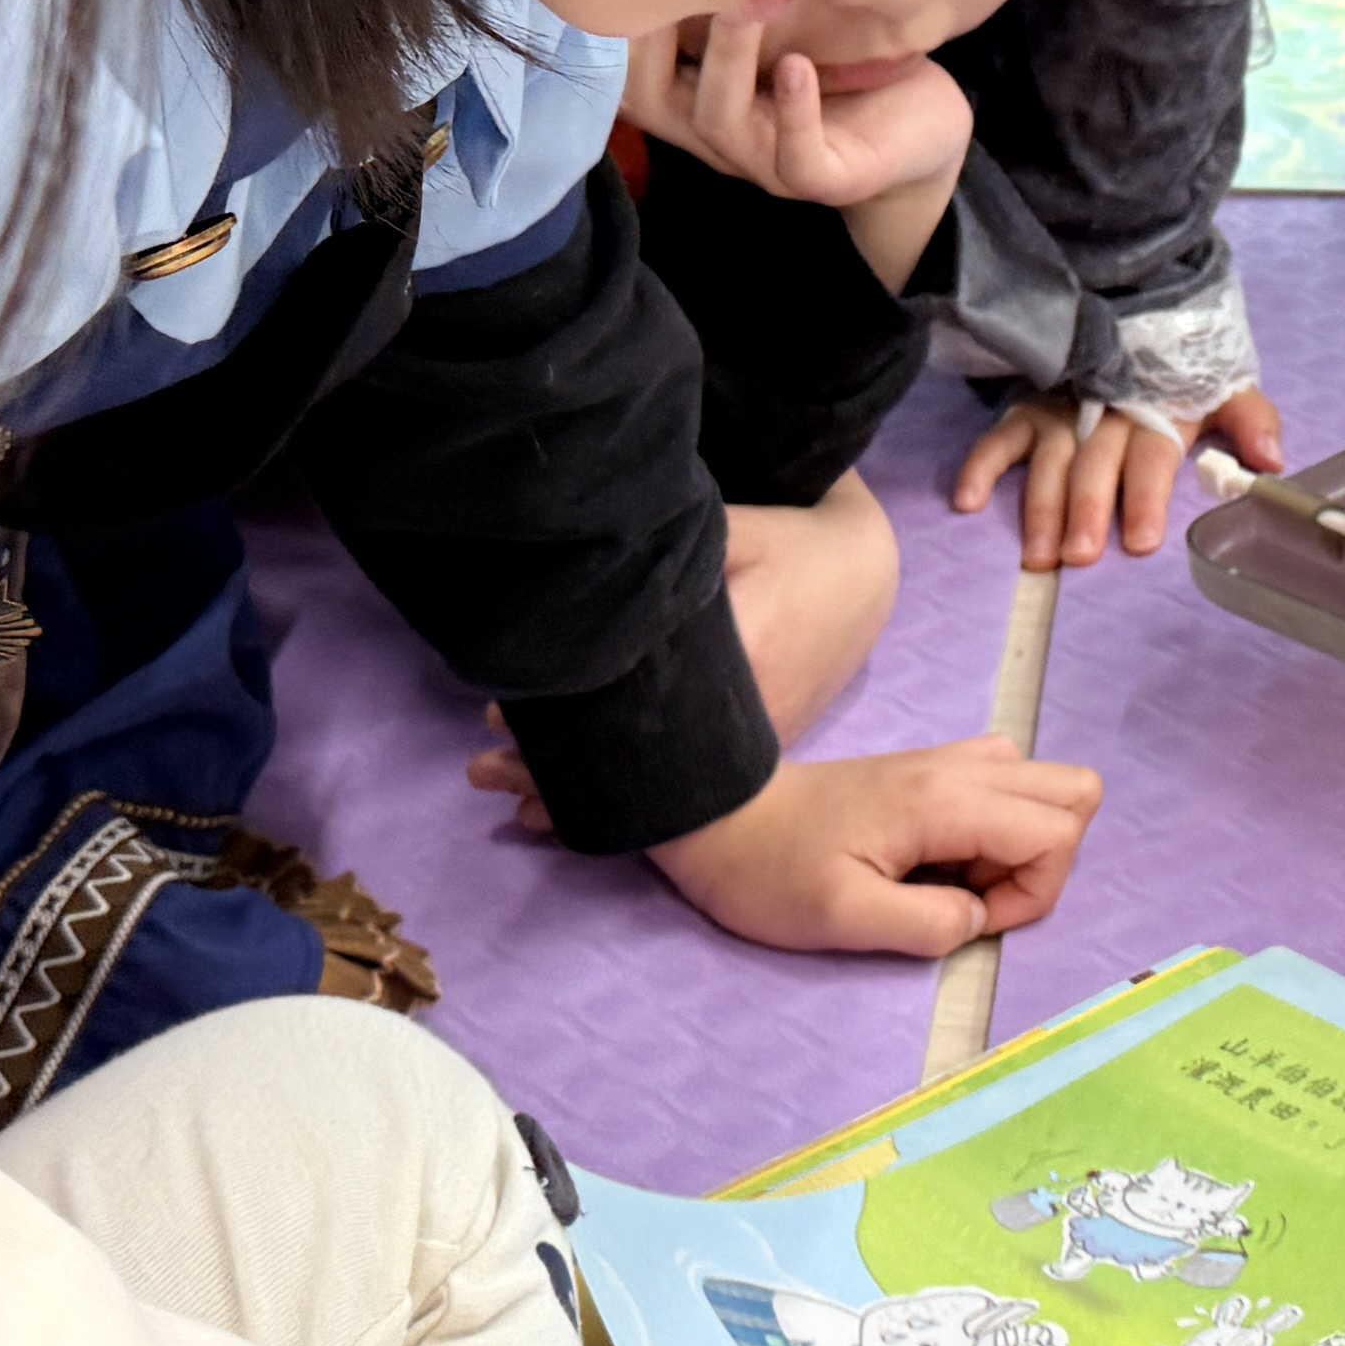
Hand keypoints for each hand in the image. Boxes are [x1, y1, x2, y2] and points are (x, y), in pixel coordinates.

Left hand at [462, 488, 909, 823]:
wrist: (863, 571)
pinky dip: (632, 800)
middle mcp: (746, 720)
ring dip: (585, 794)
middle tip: (481, 770)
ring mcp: (755, 745)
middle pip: (637, 761)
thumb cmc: (789, 538)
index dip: (563, 722)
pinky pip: (684, 790)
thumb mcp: (728, 530)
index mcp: (736, 661)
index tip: (498, 719)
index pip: (635, 708)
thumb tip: (581, 582)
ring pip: (657, 786)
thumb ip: (662, 559)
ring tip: (512, 808)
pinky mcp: (759, 751)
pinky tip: (579, 815)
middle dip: (555, 772)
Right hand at [628, 12, 973, 216]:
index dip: (613, 19)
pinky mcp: (824, 179)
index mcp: (697, 93)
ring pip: (718, 120)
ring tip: (745, 5)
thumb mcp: (784, 17)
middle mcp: (718, 130)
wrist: (924, 131)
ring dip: (726, 59)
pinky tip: (796, 67)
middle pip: (646, 99)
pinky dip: (795, 112)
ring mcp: (766, 161)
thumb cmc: (844, 64)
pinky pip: (795, 156)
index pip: (629, 62)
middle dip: (647, 40)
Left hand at [642, 737, 1102, 957]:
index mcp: (943, 800)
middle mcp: (957, 769)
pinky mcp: (927, 772)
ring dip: (1022, 843)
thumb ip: (928, 925)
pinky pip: (1004, 787)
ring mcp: (945, 764)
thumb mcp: (843, 919)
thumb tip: (976, 919)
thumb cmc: (769, 872)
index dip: (1034, 891)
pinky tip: (940, 861)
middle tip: (978, 896)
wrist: (715, 817)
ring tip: (957, 880)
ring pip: (1044, 785)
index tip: (970, 918)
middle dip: (1047, 861)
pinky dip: (996, 830)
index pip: (1057, 831)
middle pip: (1074, 791)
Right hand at [952, 384, 1286, 569]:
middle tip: (1079, 556)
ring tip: (1037, 554)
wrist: (1137, 317)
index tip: (1139, 542)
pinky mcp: (1028, 411)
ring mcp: (1063, 411)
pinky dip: (982, 466)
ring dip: (1041, 506)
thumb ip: (1251, 420)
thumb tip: (1271, 461)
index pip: (1152, 455)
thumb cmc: (1181, 374)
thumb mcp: (1224, 387)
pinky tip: (968, 502)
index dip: (1146, 496)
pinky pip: (1000, 437)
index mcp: (1158, 408)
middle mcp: (1107, 410)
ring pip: (1049, 460)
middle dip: (1086, 508)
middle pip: (1095, 462)